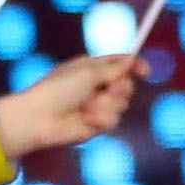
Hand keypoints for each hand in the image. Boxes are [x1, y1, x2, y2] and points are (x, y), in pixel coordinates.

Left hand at [0, 53, 140, 158]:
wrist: (40, 118)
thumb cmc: (58, 90)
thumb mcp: (87, 72)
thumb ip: (113, 68)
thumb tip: (131, 61)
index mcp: (92, 68)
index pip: (120, 63)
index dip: (135, 66)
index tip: (145, 71)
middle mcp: (96, 85)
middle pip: (126, 84)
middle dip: (120, 88)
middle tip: (108, 89)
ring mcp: (97, 105)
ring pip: (122, 104)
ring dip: (106, 105)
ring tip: (87, 107)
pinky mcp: (97, 124)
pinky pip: (113, 120)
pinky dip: (100, 119)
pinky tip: (85, 119)